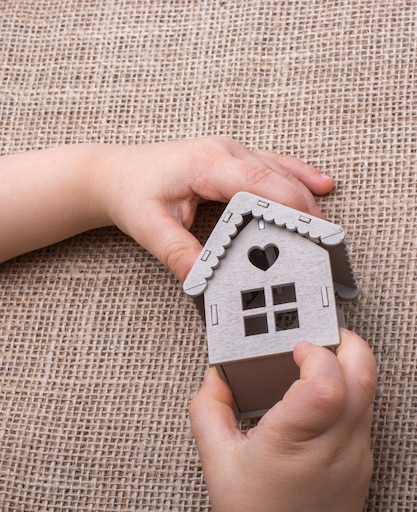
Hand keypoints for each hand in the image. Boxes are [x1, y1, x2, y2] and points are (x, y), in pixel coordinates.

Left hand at [95, 136, 333, 280]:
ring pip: (281, 172)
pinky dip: (298, 176)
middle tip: (326, 245)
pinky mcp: (232, 160)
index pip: (258, 183)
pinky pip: (273, 165)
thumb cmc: (131, 194)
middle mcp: (225, 152)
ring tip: (328, 229)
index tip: (310, 232)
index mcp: (206, 164)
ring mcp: (231, 153)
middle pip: (278, 179)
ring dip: (305, 199)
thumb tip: (204, 280)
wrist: (115, 174)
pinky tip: (322, 185)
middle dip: (305, 211)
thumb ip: (178, 253)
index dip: (289, 206)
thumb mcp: (149, 227)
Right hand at [189, 329, 375, 511]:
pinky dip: (349, 396)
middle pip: (363, 379)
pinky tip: (321, 405)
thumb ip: (208, 409)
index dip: (317, 355)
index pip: (327, 384)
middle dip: (349, 345)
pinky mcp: (364, 466)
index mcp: (292, 443)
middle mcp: (332, 449)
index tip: (298, 349)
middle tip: (323, 339)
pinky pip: (365, 416)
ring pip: (369, 394)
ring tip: (318, 368)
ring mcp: (355, 458)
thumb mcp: (215, 459)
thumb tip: (215, 377)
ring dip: (349, 369)